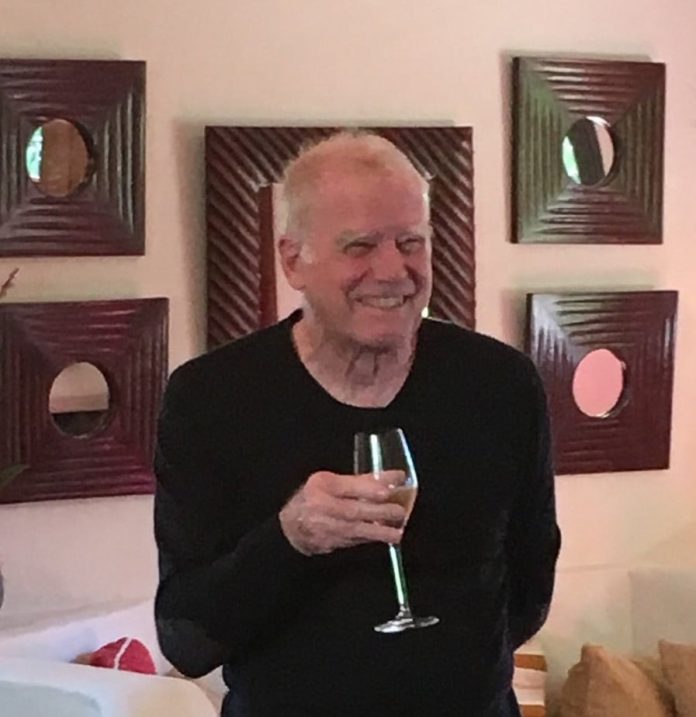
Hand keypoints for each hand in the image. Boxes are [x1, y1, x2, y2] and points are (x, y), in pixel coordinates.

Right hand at [279, 470, 406, 555]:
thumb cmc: (313, 497)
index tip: (391, 487)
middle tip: (399, 511)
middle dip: (378, 511)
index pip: (350, 485)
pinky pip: (354, 540)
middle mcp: (322, 507)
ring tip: (397, 532)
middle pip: (353, 510)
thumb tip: (389, 480)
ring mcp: (325, 528)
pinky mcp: (331, 543)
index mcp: (322, 485)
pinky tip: (386, 537)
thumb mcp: (329, 481)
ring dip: (379, 531)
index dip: (372, 487)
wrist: (291, 526)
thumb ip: (357, 481)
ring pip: (355, 529)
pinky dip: (371, 538)